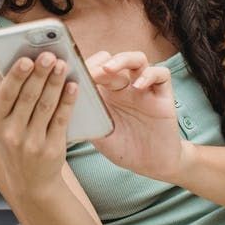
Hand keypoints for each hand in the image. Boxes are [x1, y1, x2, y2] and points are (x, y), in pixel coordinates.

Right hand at [0, 52, 77, 196]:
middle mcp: (10, 133)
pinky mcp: (51, 150)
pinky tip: (73, 86)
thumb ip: (3, 96)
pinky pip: (61, 120)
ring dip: (55, 83)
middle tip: (50, 55)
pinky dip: (67, 101)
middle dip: (40, 74)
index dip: (16, 75)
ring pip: (45, 106)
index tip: (26, 58)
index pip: (5, 94)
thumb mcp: (0, 123)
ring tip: (63, 64)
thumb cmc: (13, 141)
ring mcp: (31, 143)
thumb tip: (10, 62)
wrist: (30, 182)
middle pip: (27, 97)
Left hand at [86, 51, 184, 181]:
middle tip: (90, 72)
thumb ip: (84, 116)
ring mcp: (144, 88)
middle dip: (99, 62)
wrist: (150, 165)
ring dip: (122, 59)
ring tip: (109, 69)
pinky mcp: (162, 96)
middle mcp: (124, 86)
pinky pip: (161, 74)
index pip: (94, 68)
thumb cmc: (121, 147)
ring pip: (137, 59)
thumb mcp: (98, 133)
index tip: (74, 73)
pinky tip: (138, 87)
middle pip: (113, 59)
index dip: (84, 67)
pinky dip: (150, 75)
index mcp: (105, 92)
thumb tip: (62, 101)